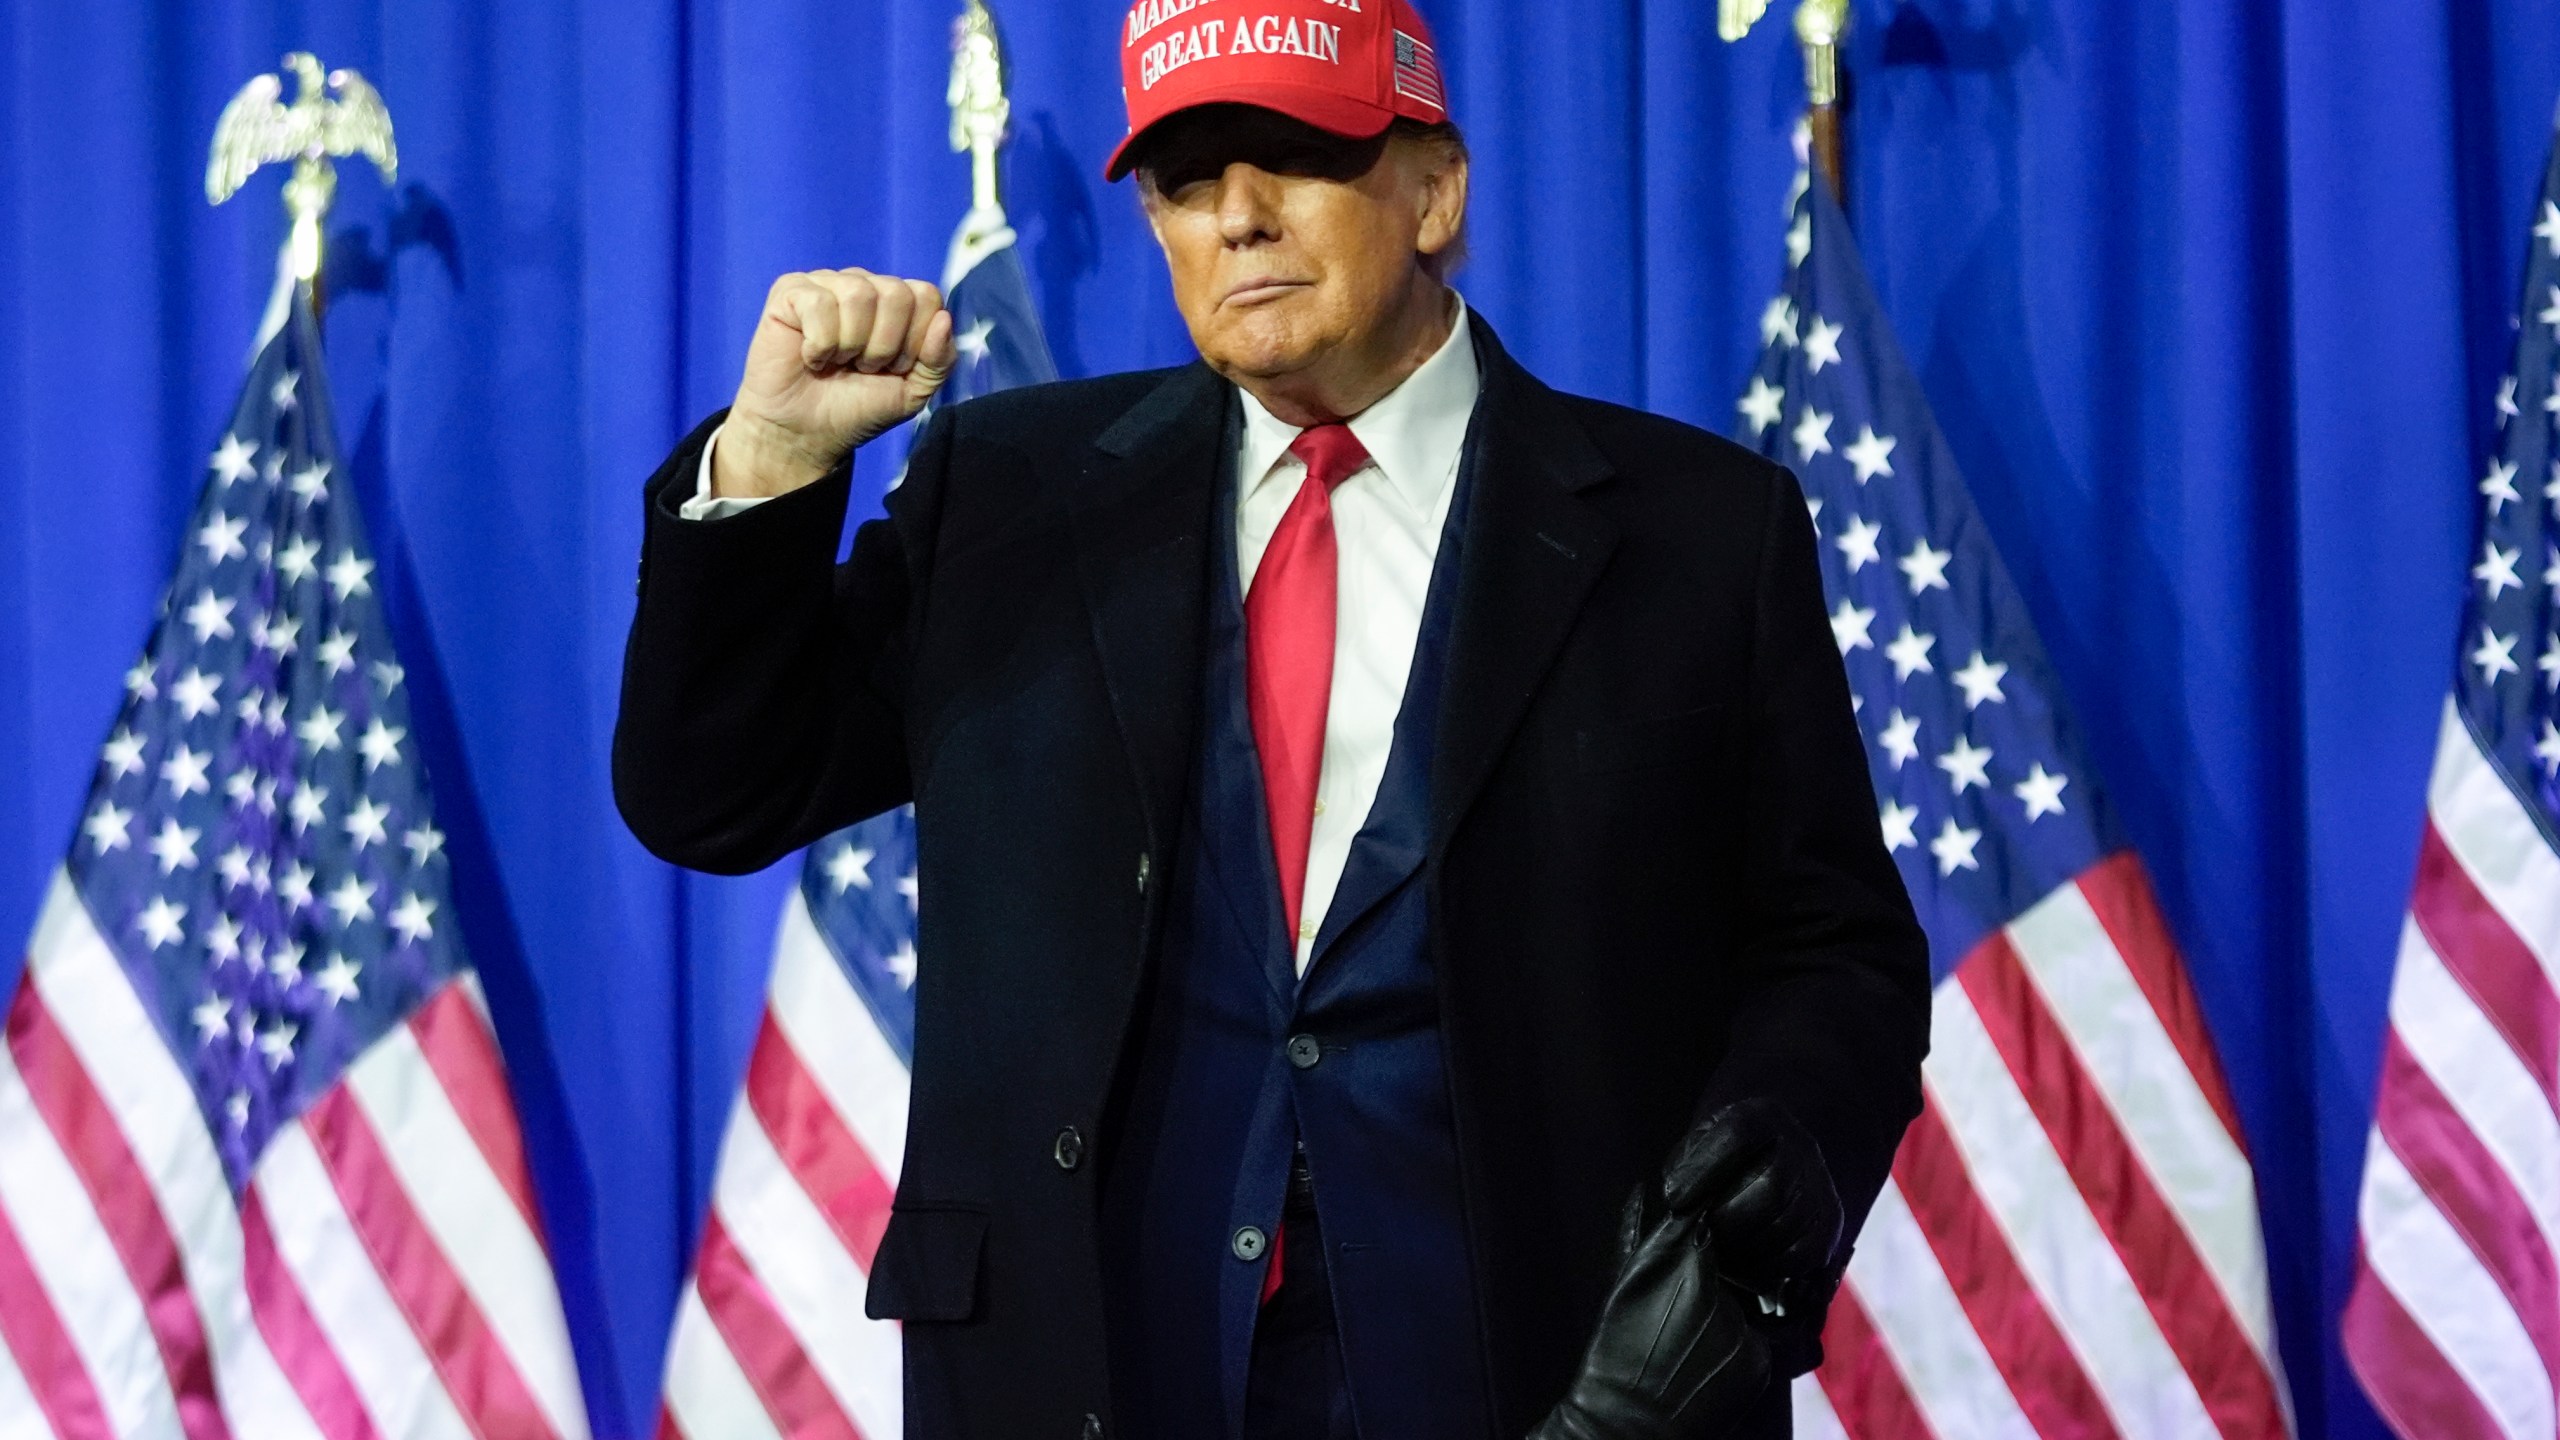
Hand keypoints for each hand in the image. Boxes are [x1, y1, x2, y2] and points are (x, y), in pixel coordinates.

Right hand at [715, 269, 958, 498]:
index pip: (926, 295)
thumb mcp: (914, 390)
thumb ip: (940, 359)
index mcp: (896, 301)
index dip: (914, 340)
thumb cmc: (858, 407)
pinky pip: (819, 304)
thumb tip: (944, 319)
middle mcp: (863, 284)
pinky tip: (811, 356)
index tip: (892, 367)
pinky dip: (819, 344)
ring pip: (859, 295)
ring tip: (838, 361)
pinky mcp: (790, 291)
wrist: (808, 434)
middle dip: (884, 346)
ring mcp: (826, 283)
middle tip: (862, 367)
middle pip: (897, 294)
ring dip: (852, 345)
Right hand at [1529, 1190, 1769, 1439]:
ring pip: (1744, 1304)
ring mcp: (1745, 1330)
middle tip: (1680, 1310)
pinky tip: (1704, 1361)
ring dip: (1726, 1314)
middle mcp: (1724, 1294)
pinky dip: (1736, 1345)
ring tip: (1687, 1341)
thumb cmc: (1614, 1353)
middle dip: (1713, 1279)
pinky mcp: (1759, 1361)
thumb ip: (1636, 1233)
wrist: (1629, 1421)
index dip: (1703, 1235)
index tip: (1696, 1245)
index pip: (1710, 1224)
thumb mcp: (1620, 1283)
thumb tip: (1642, 1193)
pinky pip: (1755, 1339)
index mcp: (1686, 1266)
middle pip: (1731, 1267)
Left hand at [1661, 1099, 1840, 1302]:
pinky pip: (1804, 1252)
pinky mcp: (1831, 1221)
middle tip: (1702, 1235)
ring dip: (1747, 1246)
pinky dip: (1770, 1266)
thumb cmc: (1722, 1159)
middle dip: (1730, 1218)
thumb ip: (1685, 1165)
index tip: (1675, 1198)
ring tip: (1719, 1253)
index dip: (1705, 1169)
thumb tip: (1678, 1199)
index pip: (1739, 1134)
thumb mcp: (1699, 1147)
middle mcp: (1801, 1145)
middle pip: (1772, 1186)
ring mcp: (1821, 1183)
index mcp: (1763, 1116)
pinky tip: (1746, 1265)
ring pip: (1789, 1223)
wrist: (1769, 1164)